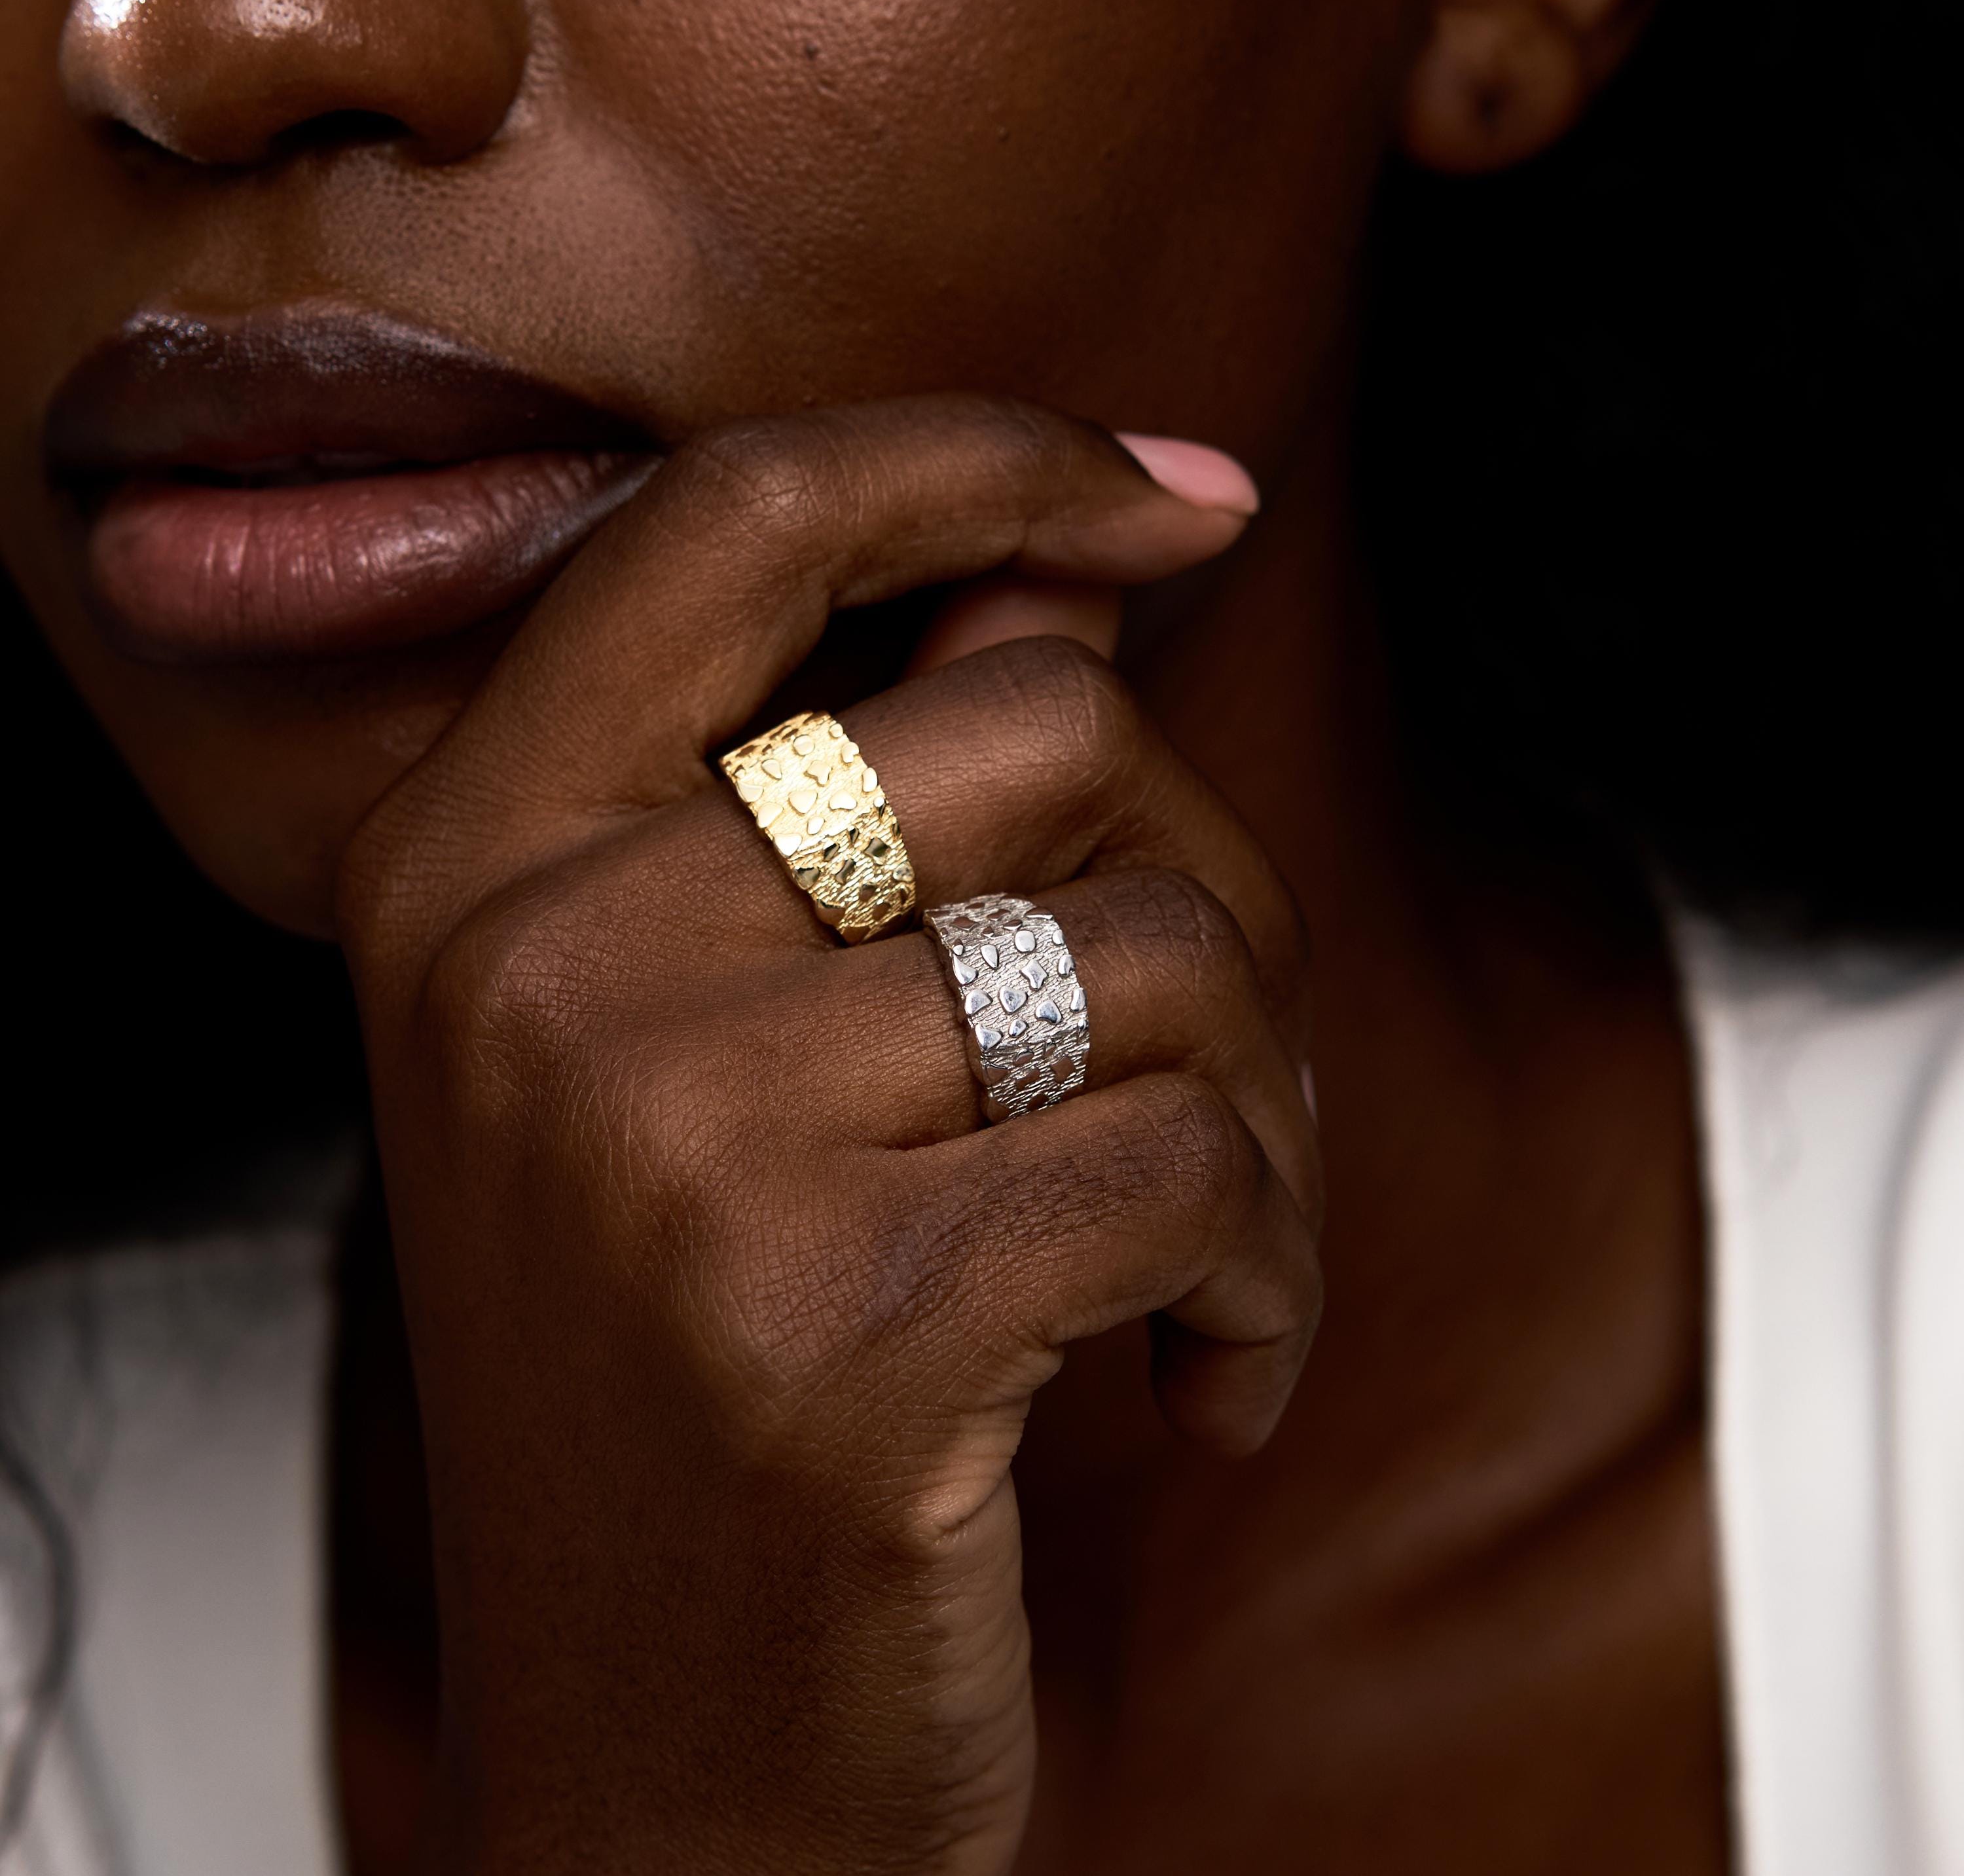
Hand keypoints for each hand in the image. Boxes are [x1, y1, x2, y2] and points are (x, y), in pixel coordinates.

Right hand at [338, 396, 1323, 1874]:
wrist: (649, 1772)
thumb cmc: (698, 1381)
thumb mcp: (704, 1059)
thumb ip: (869, 788)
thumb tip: (1073, 567)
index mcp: (466, 863)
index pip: (738, 520)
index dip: (983, 454)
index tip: (1175, 497)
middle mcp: (534, 967)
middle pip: (1043, 726)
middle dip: (1211, 874)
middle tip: (1219, 1046)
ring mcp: (672, 1146)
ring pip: (1163, 948)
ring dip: (1266, 1110)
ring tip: (1212, 1252)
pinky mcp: (836, 1328)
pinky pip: (1202, 1164)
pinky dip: (1270, 1275)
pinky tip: (1204, 1389)